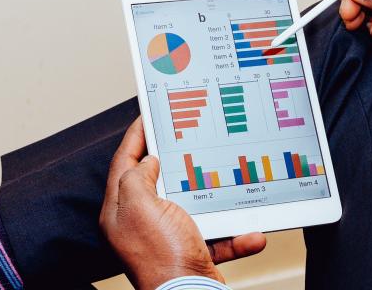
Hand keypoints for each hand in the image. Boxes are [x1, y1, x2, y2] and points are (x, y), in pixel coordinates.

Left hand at [100, 119, 266, 289]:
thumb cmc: (162, 256)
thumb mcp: (141, 206)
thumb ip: (138, 177)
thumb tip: (148, 162)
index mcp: (121, 211)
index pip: (123, 163)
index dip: (135, 137)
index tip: (147, 116)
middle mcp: (141, 225)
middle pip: (158, 182)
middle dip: (177, 160)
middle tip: (188, 136)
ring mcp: (168, 239)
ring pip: (193, 207)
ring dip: (216, 199)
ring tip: (227, 180)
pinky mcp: (193, 254)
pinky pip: (218, 236)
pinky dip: (236, 235)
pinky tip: (251, 232)